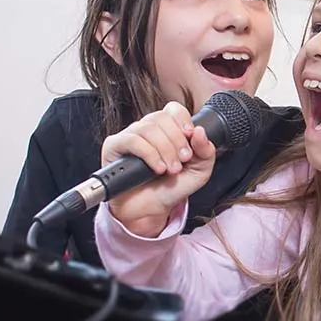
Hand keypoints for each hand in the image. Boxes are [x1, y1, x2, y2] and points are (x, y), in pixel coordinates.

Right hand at [100, 102, 217, 236]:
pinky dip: (149, 154)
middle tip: (182, 161)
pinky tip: (157, 168)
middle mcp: (147, 129)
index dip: (183, 120)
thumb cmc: (171, 188)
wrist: (150, 210)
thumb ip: (206, 152)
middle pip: (162, 118)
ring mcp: (130, 136)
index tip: (190, 137)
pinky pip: (132, 140)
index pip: (173, 109)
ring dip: (164, 150)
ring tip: (170, 169)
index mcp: (167, 129)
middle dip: (176, 141)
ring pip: (148, 128)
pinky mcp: (114, 146)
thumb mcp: (199, 172)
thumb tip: (200, 131)